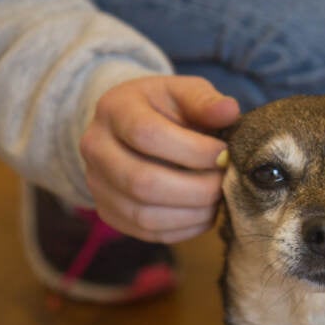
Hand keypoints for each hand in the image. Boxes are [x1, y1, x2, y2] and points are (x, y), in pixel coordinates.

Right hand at [80, 75, 238, 242]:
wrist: (134, 128)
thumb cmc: (167, 109)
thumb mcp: (185, 92)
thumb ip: (205, 100)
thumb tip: (229, 111)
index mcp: (114, 109)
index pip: (147, 134)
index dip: (193, 150)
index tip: (224, 154)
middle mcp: (95, 148)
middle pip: (142, 182)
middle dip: (196, 188)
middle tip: (225, 182)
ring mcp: (97, 184)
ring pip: (144, 215)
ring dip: (193, 213)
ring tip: (218, 199)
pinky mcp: (109, 213)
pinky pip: (148, 232)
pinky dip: (185, 229)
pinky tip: (206, 213)